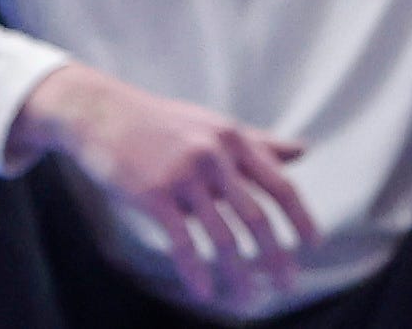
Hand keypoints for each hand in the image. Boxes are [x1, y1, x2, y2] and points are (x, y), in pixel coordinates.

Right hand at [12, 62, 316, 309]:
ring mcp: (182, 174)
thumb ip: (257, 142)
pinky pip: (183, 243)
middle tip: (287, 285)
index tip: (313, 245)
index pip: (279, 185)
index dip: (300, 218)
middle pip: (257, 218)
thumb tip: (303, 150)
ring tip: (248, 300)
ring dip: (240, 275)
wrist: (99, 111)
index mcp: (231, 138)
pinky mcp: (153, 194)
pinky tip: (204, 292)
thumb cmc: (159, 121)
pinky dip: (197, 273)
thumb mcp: (211, 125)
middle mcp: (212, 155)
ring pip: (223, 238)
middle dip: (276, 257)